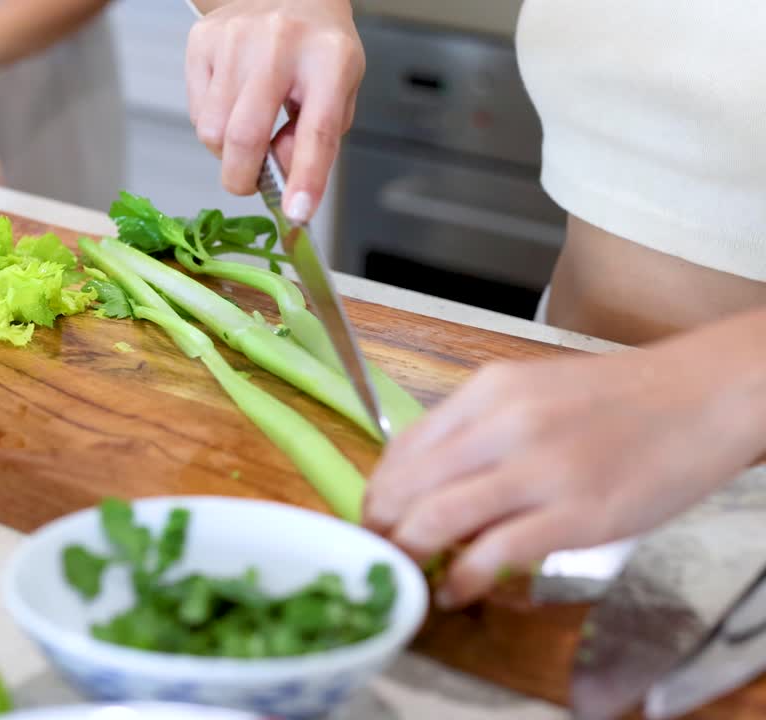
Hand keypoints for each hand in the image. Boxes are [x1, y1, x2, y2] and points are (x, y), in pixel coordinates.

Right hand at [185, 0, 363, 222]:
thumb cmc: (317, 52)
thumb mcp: (339, 94)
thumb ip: (316, 141)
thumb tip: (283, 178)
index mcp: (330, 58)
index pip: (317, 130)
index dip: (305, 179)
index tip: (296, 214)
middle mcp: (281, 42)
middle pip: (245, 136)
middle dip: (242, 178)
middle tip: (250, 183)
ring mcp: (236, 38)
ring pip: (212, 132)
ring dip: (227, 150)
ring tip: (248, 128)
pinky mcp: (203, 40)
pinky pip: (196, 112)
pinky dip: (212, 123)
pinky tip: (232, 101)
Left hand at [362, 340, 765, 609]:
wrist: (700, 397)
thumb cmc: (617, 400)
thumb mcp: (531, 391)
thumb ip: (476, 429)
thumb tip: (424, 479)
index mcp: (488, 391)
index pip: (403, 447)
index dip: (377, 493)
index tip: (374, 519)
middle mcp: (504, 424)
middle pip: (408, 485)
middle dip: (382, 529)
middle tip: (381, 554)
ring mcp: (540, 470)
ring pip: (438, 518)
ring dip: (409, 554)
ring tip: (409, 574)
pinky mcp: (575, 515)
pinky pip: (493, 552)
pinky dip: (463, 578)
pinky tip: (458, 589)